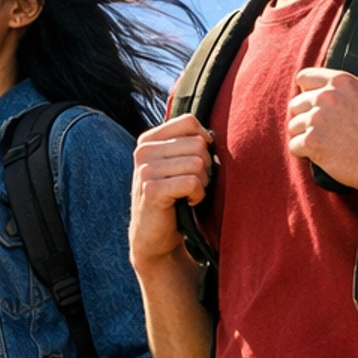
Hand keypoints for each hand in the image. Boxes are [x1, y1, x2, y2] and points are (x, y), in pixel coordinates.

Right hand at [131, 115, 213, 264]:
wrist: (154, 236)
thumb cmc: (172, 198)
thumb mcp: (175, 165)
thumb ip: (188, 144)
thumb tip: (213, 134)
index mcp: (149, 140)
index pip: (189, 122)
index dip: (204, 142)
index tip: (197, 163)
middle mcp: (144, 151)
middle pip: (198, 143)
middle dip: (205, 166)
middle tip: (193, 184)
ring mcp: (145, 170)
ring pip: (198, 163)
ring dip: (202, 183)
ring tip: (189, 194)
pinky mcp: (152, 190)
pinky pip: (192, 182)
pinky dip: (198, 195)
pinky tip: (188, 202)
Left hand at [287, 68, 357, 192]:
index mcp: (340, 82)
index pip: (304, 78)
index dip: (307, 91)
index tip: (313, 103)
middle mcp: (325, 97)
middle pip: (296, 104)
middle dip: (304, 116)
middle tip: (318, 129)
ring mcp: (316, 120)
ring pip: (293, 125)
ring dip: (303, 135)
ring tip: (320, 144)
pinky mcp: (312, 143)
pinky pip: (294, 145)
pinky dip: (303, 153)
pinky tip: (317, 155)